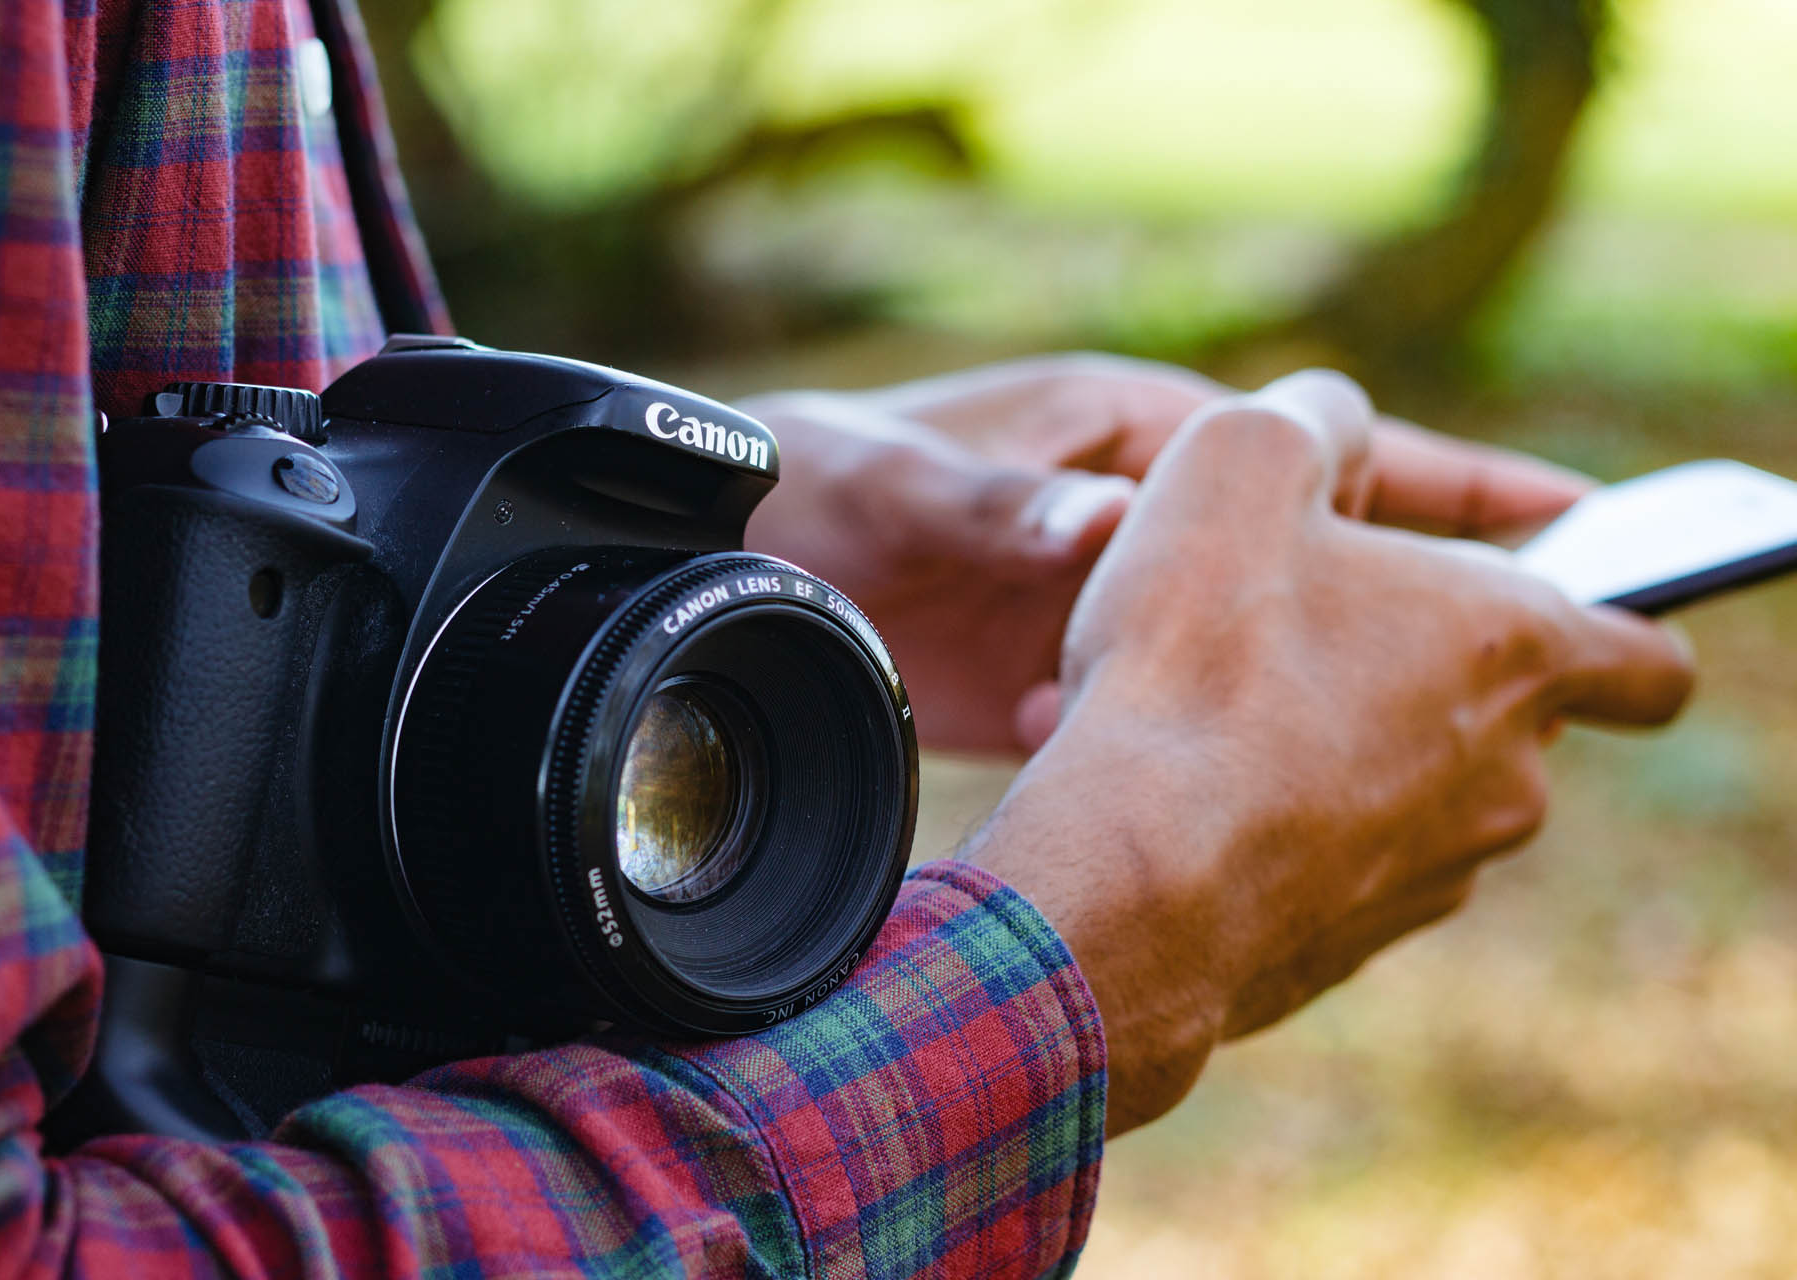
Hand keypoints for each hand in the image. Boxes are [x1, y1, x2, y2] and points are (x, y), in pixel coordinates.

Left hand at [743, 354, 1591, 753]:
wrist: (735, 562)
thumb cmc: (816, 484)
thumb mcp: (899, 485)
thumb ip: (999, 500)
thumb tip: (1101, 516)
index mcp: (1126, 432)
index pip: (1320, 442)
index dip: (1444, 481)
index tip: (1566, 524)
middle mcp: (1135, 518)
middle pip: (1307, 562)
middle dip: (1381, 618)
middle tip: (1473, 692)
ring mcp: (1107, 605)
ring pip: (1235, 660)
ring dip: (1256, 713)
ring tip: (1275, 772)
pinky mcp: (1061, 680)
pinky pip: (1146, 723)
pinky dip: (1146, 756)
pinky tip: (1116, 792)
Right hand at [958, 372, 1694, 1135]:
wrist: (1126, 874)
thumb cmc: (1195, 654)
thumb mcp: (1238, 455)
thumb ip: (1316, 415)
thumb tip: (1329, 424)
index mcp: (1513, 646)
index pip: (1649, 658)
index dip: (1611, 623)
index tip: (1534, 605)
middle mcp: (1506, 775)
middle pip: (1503, 717)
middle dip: (1420, 671)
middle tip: (1302, 632)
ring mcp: (1432, 875)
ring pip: (1412, 794)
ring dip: (1343, 749)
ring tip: (1221, 716)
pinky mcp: (1348, 945)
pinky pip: (1333, 864)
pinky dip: (1285, 827)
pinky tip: (1192, 797)